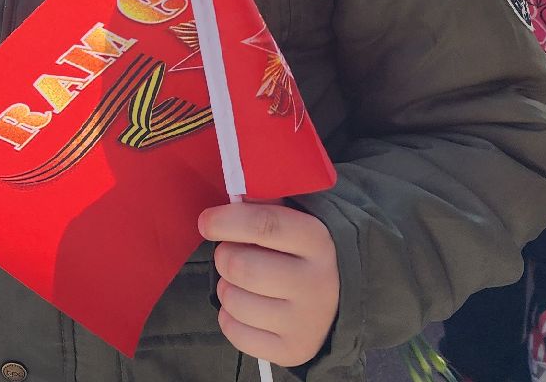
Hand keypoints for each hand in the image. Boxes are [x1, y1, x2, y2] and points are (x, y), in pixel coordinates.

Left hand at [200, 202, 340, 367]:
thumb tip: (233, 194)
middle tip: (231, 255)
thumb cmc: (300, 253)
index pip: (264, 225)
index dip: (226, 221)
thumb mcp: (294, 220)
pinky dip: (229, 318)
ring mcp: (306, 321)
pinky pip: (234, 332)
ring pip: (234, 301)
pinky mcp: (293, 350)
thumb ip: (264, 205)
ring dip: (226, 287)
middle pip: (241, 266)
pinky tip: (247, 307)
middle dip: (224, 257)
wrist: (338, 302)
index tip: (206, 222)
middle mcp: (317, 283)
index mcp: (318, 241)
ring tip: (242, 282)